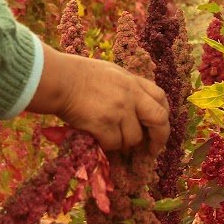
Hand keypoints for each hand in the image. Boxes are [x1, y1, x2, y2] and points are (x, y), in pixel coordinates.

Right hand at [27, 44, 168, 154]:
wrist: (59, 80)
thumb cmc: (79, 75)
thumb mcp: (111, 73)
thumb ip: (128, 88)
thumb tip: (138, 110)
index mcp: (133, 81)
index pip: (161, 98)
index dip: (163, 116)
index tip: (158, 128)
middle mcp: (130, 95)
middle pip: (158, 120)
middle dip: (159, 139)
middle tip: (152, 150)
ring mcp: (118, 110)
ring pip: (133, 138)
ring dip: (122, 142)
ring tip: (108, 135)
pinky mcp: (104, 124)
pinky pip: (114, 144)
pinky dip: (106, 144)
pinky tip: (96, 136)